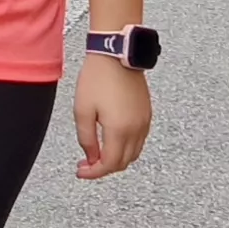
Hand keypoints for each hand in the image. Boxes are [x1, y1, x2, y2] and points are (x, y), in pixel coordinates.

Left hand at [72, 54, 152, 178]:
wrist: (115, 55)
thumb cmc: (97, 78)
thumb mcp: (82, 111)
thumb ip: (86, 139)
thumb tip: (91, 157)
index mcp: (119, 130)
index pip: (109, 164)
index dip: (93, 172)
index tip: (81, 171)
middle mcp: (136, 129)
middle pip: (123, 162)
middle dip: (104, 168)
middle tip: (86, 163)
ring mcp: (144, 122)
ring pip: (133, 153)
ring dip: (116, 158)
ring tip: (97, 153)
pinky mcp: (147, 114)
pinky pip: (139, 140)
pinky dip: (127, 147)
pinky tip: (112, 140)